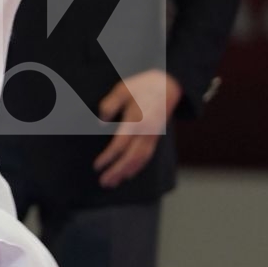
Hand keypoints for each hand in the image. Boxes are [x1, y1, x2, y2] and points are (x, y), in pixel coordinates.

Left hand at [93, 69, 181, 187]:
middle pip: (131, 157)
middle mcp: (146, 132)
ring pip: (140, 159)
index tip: (97, 166)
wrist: (170, 84)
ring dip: (126, 172)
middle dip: (117, 171)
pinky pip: (147, 156)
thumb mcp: (123, 89)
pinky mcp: (156, 136)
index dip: (108, 157)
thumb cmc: (143, 86)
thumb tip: (101, 123)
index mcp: (136, 121)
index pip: (120, 145)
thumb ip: (110, 104)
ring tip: (113, 182)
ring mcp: (153, 135)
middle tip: (104, 182)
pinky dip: (138, 167)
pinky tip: (129, 173)